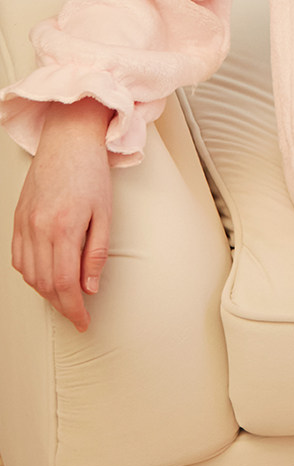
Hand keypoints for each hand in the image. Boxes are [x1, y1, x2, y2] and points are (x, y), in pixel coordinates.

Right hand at [11, 98, 113, 331]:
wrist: (67, 142)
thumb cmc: (91, 175)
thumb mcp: (104, 215)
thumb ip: (96, 253)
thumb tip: (90, 287)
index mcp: (63, 229)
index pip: (65, 283)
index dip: (73, 308)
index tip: (84, 322)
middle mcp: (37, 229)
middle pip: (44, 283)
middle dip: (61, 305)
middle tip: (78, 316)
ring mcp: (23, 224)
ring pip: (28, 273)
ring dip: (45, 292)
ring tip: (65, 300)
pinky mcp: (17, 219)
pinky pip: (17, 257)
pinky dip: (30, 274)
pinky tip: (45, 278)